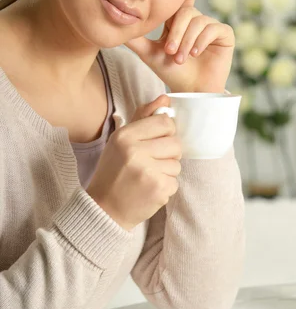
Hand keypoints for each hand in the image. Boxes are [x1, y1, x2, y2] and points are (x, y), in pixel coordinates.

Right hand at [87, 95, 181, 229]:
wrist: (104, 209)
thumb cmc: (114, 172)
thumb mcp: (121, 141)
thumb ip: (143, 118)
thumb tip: (165, 98)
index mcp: (125, 136)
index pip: (165, 122)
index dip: (165, 132)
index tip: (156, 142)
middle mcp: (135, 151)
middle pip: (175, 143)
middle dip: (168, 154)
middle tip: (151, 163)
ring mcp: (148, 171)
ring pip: (177, 164)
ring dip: (166, 171)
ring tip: (147, 177)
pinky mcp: (158, 189)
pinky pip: (175, 181)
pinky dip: (165, 187)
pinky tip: (149, 189)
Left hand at [126, 0, 234, 92]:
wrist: (188, 91)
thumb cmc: (171, 73)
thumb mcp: (148, 53)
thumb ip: (134, 38)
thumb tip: (116, 22)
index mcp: (181, 21)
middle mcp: (198, 21)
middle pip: (186, 12)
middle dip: (176, 32)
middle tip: (169, 52)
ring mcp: (212, 27)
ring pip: (198, 21)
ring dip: (187, 40)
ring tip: (181, 57)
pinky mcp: (225, 36)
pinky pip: (213, 28)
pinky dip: (202, 40)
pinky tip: (196, 53)